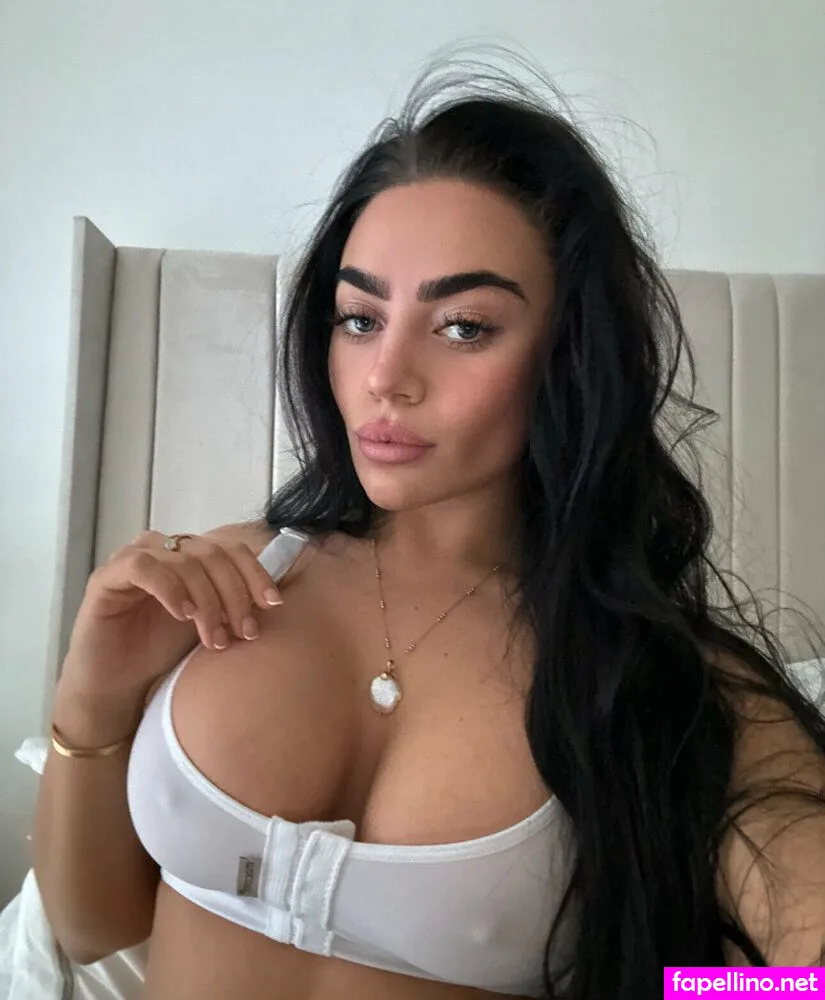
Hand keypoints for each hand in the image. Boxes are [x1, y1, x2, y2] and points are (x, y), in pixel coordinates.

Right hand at [60, 528, 281, 699]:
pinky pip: (143, 567)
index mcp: (190, 557)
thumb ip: (235, 605)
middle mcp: (164, 551)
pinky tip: (184, 615)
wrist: (115, 686)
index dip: (256, 572)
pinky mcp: (106, 578)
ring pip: (185, 560)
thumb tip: (278, 599)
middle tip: (245, 632)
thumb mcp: (211, 624)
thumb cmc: (162, 652)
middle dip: (236, 593)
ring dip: (208, 600)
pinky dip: (170, 588)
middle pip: (214, 553)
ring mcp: (134, 560)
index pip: (232, 549)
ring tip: (214, 638)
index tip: (274, 604)